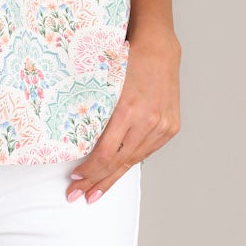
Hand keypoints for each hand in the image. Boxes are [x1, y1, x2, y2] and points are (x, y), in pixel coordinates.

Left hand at [65, 32, 180, 202]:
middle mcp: (148, 121)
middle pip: (118, 162)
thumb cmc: (127, 61)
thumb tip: (77, 144)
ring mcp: (162, 126)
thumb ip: (95, 114)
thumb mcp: (104, 85)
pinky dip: (129, 162)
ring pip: (132, 161)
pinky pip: (145, 151)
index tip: (74, 177)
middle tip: (77, 195)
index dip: (89, 169)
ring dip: (112, 178)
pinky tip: (116, 173)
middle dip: (96, 182)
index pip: (105, 153)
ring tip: (95, 192)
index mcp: (128, 110)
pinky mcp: (171, 128)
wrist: (159, 50)